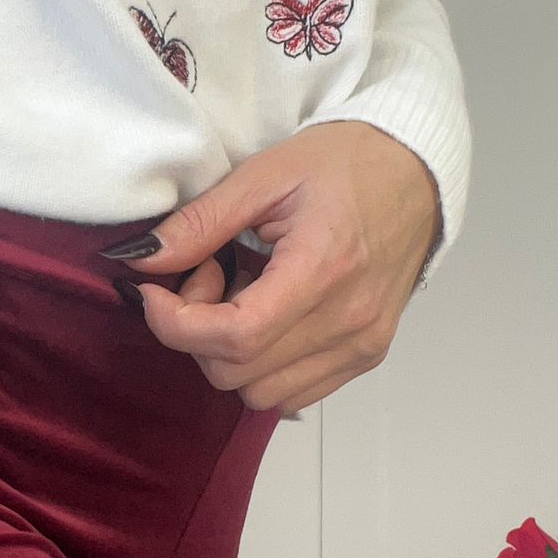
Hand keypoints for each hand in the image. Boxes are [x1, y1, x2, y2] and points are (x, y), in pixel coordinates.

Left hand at [103, 120, 442, 413]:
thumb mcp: (265, 174)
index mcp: (324, 269)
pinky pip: (291, 393)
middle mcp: (349, 321)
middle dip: (198, 332)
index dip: (175, 324)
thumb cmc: (347, 163)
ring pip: (259, 393)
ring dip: (229, 354)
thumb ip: (200, 223)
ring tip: (241, 295)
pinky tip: (267, 315)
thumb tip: (139, 260)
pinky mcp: (366, 356)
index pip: (233, 337)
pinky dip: (261, 366)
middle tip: (208, 275)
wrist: (417, 172)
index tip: (153, 292)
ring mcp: (362, 346)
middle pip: (236, 371)